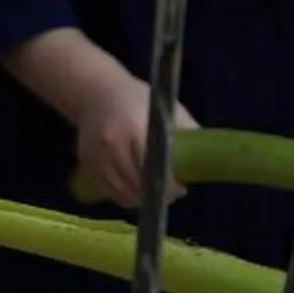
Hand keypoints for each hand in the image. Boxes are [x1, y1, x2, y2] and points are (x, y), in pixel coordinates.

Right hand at [71, 81, 197, 209]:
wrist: (96, 93)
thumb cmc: (140, 102)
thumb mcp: (169, 112)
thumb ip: (186, 136)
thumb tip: (207, 163)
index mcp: (135, 128)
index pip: (153, 167)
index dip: (169, 184)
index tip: (181, 188)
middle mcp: (112, 143)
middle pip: (136, 184)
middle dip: (158, 194)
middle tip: (172, 193)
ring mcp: (96, 155)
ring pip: (122, 192)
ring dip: (142, 199)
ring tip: (155, 193)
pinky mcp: (86, 163)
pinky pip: (108, 191)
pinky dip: (124, 196)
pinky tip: (136, 190)